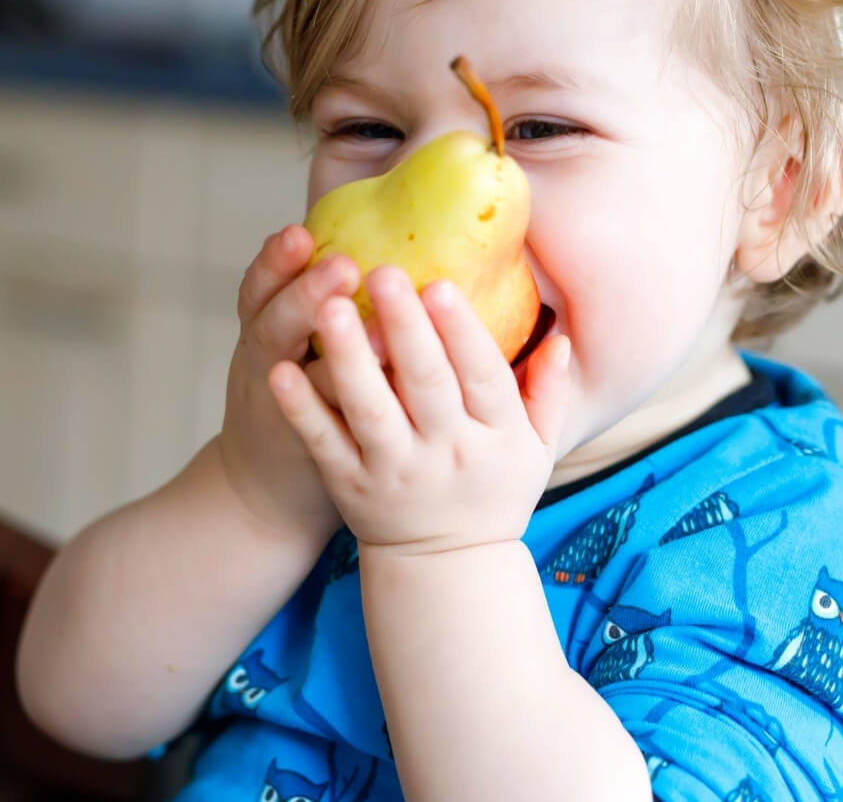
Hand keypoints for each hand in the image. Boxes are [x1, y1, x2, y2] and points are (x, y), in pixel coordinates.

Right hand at [217, 225, 359, 539]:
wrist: (265, 491)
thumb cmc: (292, 398)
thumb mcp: (287, 343)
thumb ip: (316, 298)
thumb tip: (373, 235)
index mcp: (262, 331)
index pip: (258, 288)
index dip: (274, 260)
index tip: (300, 231)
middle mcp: (266, 365)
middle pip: (272, 324)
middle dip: (304, 293)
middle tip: (343, 266)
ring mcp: (284, 411)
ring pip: (300, 378)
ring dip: (336, 353)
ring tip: (375, 330)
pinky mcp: (316, 451)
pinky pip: (330, 429)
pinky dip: (352, 410)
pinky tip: (388, 390)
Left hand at [266, 264, 573, 555]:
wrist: (448, 569)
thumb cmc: (493, 492)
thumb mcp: (537, 449)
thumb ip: (548, 392)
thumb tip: (560, 337)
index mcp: (497, 436)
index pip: (484, 377)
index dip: (463, 331)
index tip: (440, 284)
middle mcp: (447, 453)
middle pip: (427, 384)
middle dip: (406, 328)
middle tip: (383, 273)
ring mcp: (395, 471)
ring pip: (371, 410)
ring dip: (350, 358)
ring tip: (327, 308)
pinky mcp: (351, 486)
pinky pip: (325, 443)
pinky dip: (303, 409)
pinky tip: (282, 371)